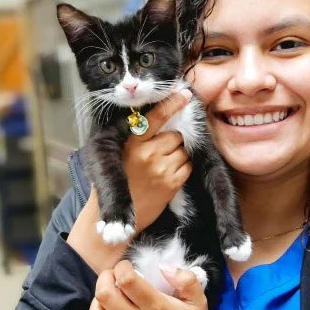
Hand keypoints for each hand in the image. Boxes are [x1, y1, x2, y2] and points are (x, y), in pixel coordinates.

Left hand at [87, 260, 227, 309]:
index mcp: (156, 307)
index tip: (128, 265)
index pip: (127, 280)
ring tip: (110, 293)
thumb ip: (185, 278)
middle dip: (105, 277)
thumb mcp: (199, 299)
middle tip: (114, 275)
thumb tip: (162, 266)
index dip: (122, 266)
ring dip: (98, 298)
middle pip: (105, 294)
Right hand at [123, 89, 192, 232]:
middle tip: (161, 152)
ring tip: (163, 165)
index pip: (155, 118)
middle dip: (173, 141)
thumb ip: (139, 138)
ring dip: (179, 154)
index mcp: (132, 144)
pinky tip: (169, 174)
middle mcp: (147, 154)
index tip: (184, 95)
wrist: (123, 214)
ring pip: (183, 150)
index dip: (171, 104)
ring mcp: (161, 169)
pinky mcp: (172, 184)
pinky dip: (183, 168)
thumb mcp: (121, 154)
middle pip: (175, 135)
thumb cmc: (121, 181)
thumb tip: (164, 120)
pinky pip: (188, 166)